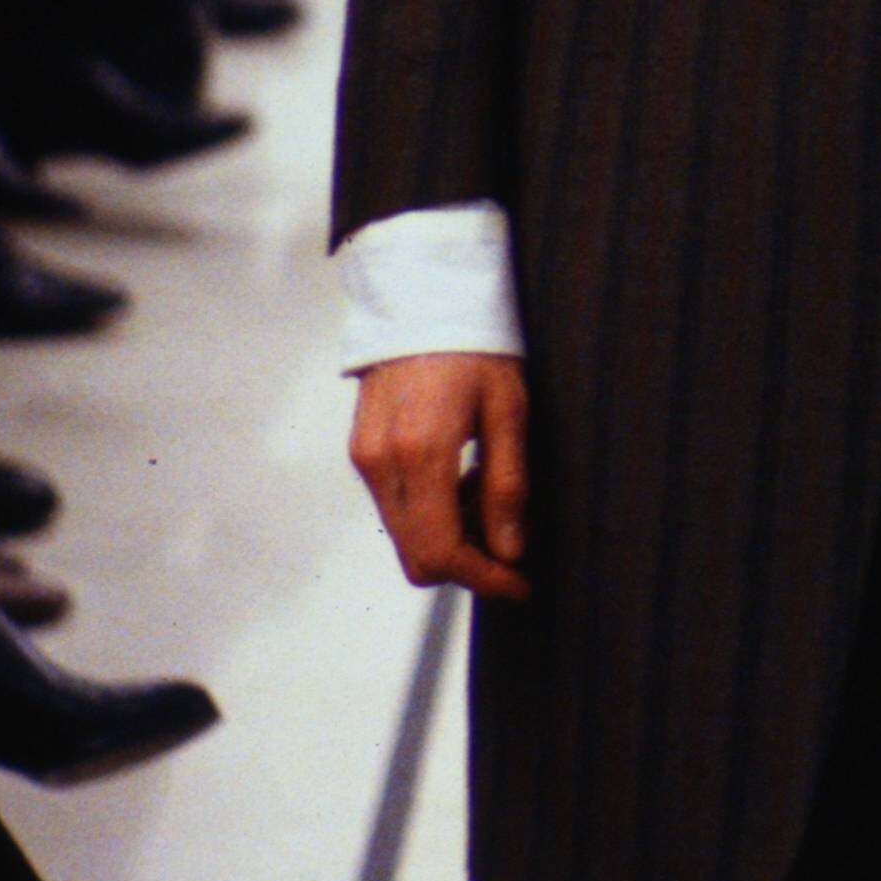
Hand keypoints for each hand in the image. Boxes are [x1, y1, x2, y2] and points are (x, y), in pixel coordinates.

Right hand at [349, 351, 530, 597]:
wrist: (424, 298)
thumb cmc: (475, 346)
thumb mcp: (509, 410)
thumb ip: (507, 485)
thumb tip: (510, 550)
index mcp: (421, 452)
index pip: (442, 551)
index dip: (484, 578)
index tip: (518, 582)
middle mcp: (382, 462)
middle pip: (417, 557)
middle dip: (467, 563)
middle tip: (509, 537)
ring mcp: (365, 458)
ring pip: (405, 536)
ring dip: (449, 536)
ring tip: (485, 492)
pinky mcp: (361, 451)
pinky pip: (394, 507)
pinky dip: (429, 512)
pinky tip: (458, 477)